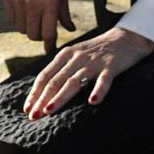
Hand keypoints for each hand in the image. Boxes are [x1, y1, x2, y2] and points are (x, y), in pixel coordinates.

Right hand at [4, 0, 74, 46]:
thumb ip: (64, 13)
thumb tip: (70, 30)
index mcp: (50, 3)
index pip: (48, 34)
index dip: (49, 45)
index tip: (50, 49)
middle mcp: (33, 4)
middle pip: (33, 35)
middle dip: (39, 36)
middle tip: (43, 30)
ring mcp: (18, 0)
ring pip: (21, 28)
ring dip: (28, 27)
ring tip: (34, 18)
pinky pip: (12, 18)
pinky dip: (18, 19)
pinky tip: (25, 11)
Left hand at [23, 27, 153, 118]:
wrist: (126, 37)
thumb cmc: (98, 52)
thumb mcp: (76, 56)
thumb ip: (62, 70)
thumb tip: (44, 91)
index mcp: (65, 55)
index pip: (45, 76)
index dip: (35, 92)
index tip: (27, 109)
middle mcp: (76, 58)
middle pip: (56, 80)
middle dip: (42, 99)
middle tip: (33, 116)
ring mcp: (93, 62)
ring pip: (74, 81)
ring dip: (60, 97)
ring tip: (49, 110)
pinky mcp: (111, 66)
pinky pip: (104, 79)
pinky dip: (99, 90)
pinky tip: (93, 102)